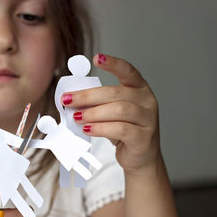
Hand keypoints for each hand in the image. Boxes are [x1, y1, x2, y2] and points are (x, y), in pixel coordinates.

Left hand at [62, 53, 160, 174]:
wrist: (141, 158)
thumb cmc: (124, 132)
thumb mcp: (111, 113)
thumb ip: (97, 104)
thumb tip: (71, 99)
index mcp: (139, 89)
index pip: (128, 71)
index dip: (113, 63)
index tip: (97, 58)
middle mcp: (147, 101)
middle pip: (115, 93)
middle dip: (87, 96)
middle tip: (68, 100)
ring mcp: (148, 119)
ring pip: (118, 110)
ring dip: (92, 113)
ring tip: (76, 118)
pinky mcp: (144, 138)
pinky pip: (120, 129)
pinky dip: (100, 128)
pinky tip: (88, 129)